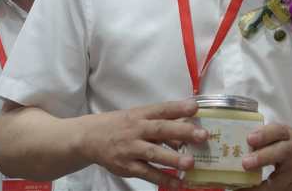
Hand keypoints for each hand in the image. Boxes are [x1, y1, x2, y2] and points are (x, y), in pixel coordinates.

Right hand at [79, 99, 207, 188]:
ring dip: (173, 159)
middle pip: (160, 129)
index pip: (161, 109)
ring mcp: (131, 149)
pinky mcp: (127, 166)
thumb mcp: (138, 118)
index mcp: (141, 114)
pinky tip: (179, 184)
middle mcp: (136, 130)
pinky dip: (163, 179)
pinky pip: (147, 174)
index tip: (195, 107)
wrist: (89, 138)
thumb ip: (162, 124)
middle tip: (202, 135)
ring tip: (190, 163)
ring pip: (153, 153)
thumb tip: (187, 130)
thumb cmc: (121, 126)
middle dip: (182, 132)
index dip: (178, 107)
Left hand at [239, 124, 291, 190]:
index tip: (250, 138)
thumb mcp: (281, 133)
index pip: (278, 131)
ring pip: (278, 182)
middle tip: (245, 163)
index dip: (264, 135)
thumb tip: (241, 144)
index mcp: (289, 136)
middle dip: (262, 158)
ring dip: (259, 187)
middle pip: (280, 153)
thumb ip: (264, 137)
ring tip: (240, 188)